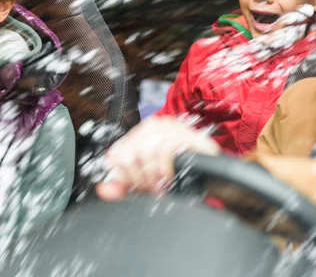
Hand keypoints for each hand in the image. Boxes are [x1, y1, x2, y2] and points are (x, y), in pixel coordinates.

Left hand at [95, 116, 220, 200]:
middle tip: (152, 189)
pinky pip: (167, 150)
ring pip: (147, 152)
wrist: (213, 175)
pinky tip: (171, 178)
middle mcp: (152, 127)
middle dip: (139, 179)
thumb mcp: (144, 182)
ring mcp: (171, 128)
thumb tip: (103, 189)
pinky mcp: (187, 134)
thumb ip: (122, 186)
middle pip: (130, 155)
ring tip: (162, 185)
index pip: (115, 154)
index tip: (134, 188)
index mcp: (138, 135)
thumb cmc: (177, 174)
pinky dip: (166, 168)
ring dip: (154, 176)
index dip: (123, 176)